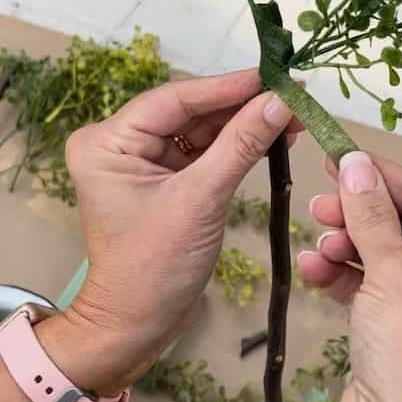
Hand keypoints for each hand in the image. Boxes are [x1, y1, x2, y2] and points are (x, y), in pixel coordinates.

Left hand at [47, 70, 297, 393]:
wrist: (136, 326)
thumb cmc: (155, 269)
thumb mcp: (200, 200)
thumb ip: (241, 145)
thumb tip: (281, 101)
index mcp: (107, 142)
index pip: (175, 99)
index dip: (228, 86)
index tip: (275, 75)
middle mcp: (119, 143)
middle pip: (190, 110)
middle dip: (243, 105)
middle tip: (294, 94)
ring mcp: (142, 161)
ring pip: (201, 129)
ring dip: (245, 124)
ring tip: (293, 115)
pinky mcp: (164, 179)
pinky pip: (205, 152)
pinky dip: (238, 146)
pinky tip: (273, 136)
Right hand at [298, 152, 401, 401]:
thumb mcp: (394, 272)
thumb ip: (371, 213)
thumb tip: (355, 162)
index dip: (384, 175)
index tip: (340, 157)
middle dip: (360, 213)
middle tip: (319, 200)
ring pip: (383, 256)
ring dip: (346, 244)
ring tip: (316, 241)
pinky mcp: (396, 332)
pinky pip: (368, 288)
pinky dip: (341, 276)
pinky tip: (313, 269)